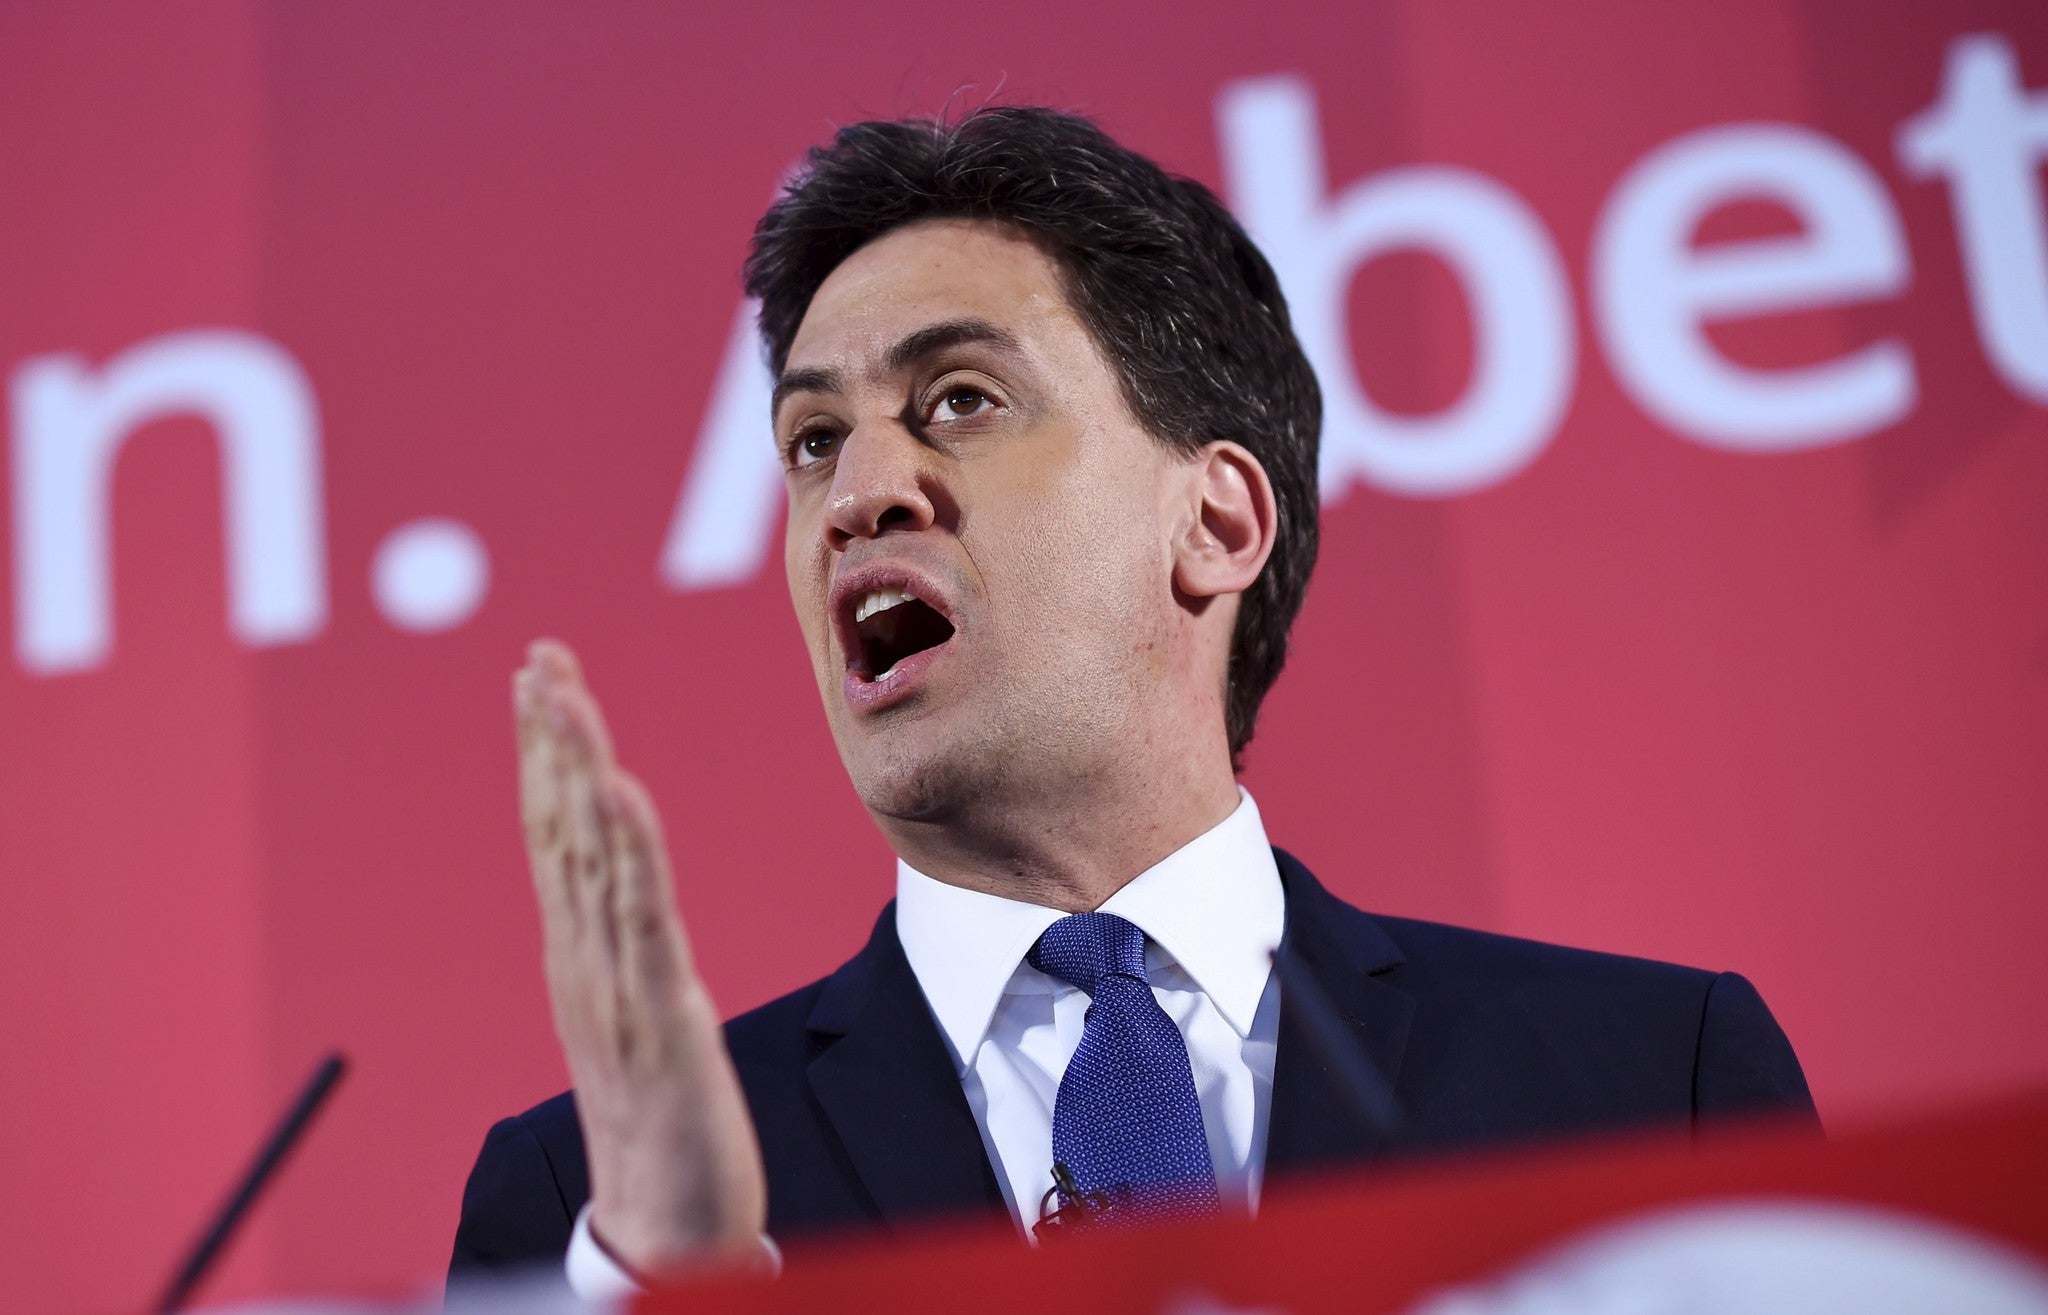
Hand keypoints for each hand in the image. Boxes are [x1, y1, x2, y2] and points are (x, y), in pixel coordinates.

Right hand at [514, 639, 767, 1274]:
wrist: (665, 1219)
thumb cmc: (658, 1118)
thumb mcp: (634, 1012)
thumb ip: (621, 945)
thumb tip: (622, 885)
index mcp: (579, 952)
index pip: (554, 832)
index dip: (544, 752)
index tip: (537, 673)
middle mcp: (583, 958)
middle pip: (559, 830)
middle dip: (550, 737)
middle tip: (540, 656)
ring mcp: (614, 986)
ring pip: (589, 860)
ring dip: (576, 770)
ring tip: (565, 694)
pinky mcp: (661, 1018)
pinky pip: (642, 922)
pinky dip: (629, 852)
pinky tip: (622, 790)